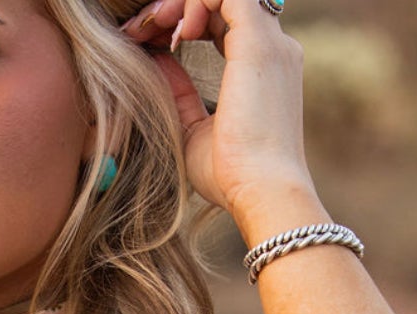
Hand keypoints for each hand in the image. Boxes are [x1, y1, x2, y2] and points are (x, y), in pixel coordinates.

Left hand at [121, 0, 314, 234]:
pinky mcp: (259, 44)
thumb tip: (155, 59)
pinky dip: (196, 2)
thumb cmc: (230, 176)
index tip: (150, 43)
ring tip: (154, 28)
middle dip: (177, 7)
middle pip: (224, 2)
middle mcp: (274, 51)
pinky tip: (178, 32)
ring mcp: (271, 45)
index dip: (187, 22)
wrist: (262, 192)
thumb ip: (179, 93)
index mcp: (263, 70)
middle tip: (141, 29)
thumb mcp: (193, 131)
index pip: (226, 23)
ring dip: (183, 2)